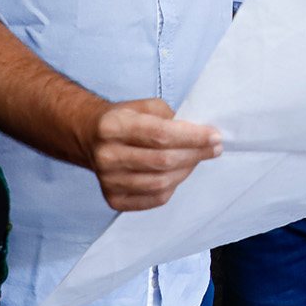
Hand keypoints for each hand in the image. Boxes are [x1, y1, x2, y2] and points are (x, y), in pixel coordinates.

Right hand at [84, 98, 221, 211]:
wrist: (90, 137)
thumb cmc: (124, 119)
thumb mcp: (145, 107)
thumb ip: (171, 117)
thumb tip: (201, 134)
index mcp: (113, 126)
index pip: (161, 134)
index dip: (192, 137)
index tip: (215, 136)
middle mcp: (107, 155)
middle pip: (163, 161)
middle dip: (196, 154)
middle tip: (215, 148)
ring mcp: (108, 181)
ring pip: (161, 182)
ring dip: (187, 170)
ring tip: (197, 158)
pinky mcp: (113, 199)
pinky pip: (154, 198)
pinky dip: (173, 186)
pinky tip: (179, 172)